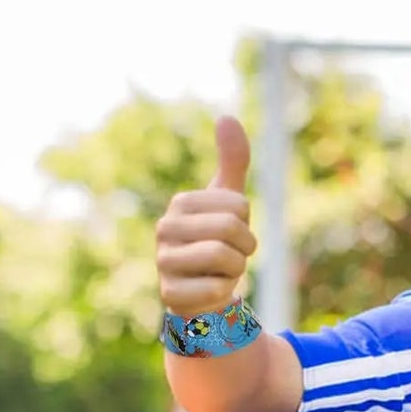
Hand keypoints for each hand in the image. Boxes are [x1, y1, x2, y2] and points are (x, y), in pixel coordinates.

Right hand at [156, 116, 257, 317]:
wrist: (202, 292)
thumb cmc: (215, 241)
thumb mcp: (227, 201)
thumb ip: (232, 161)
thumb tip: (227, 117)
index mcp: (181, 203)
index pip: (239, 206)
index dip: (246, 223)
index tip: (232, 231)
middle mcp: (165, 229)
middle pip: (232, 228)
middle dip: (244, 247)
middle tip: (231, 254)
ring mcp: (164, 263)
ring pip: (226, 258)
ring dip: (236, 269)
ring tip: (220, 271)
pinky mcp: (170, 294)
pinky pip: (216, 288)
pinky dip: (223, 291)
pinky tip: (209, 290)